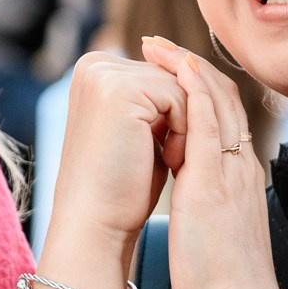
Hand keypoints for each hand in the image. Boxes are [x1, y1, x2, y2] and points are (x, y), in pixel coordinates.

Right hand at [46, 50, 184, 248]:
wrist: (98, 223)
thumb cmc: (122, 184)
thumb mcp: (142, 128)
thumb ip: (157, 96)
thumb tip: (193, 68)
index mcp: (95, 69)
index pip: (162, 74)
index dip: (178, 111)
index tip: (164, 149)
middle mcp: (94, 65)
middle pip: (173, 76)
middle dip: (185, 117)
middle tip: (173, 158)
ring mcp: (104, 75)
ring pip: (181, 87)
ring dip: (188, 127)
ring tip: (172, 161)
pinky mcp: (120, 90)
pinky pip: (182, 97)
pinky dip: (186, 131)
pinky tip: (170, 159)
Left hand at [136, 37, 280, 288]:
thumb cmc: (223, 284)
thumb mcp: (217, 232)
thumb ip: (208, 206)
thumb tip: (190, 197)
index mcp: (240, 181)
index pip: (226, 120)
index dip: (200, 90)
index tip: (172, 71)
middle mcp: (242, 168)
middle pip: (225, 100)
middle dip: (192, 68)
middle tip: (161, 46)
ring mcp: (231, 173)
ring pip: (219, 103)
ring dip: (189, 68)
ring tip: (160, 47)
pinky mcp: (214, 184)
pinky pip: (211, 124)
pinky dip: (196, 91)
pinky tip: (178, 70)